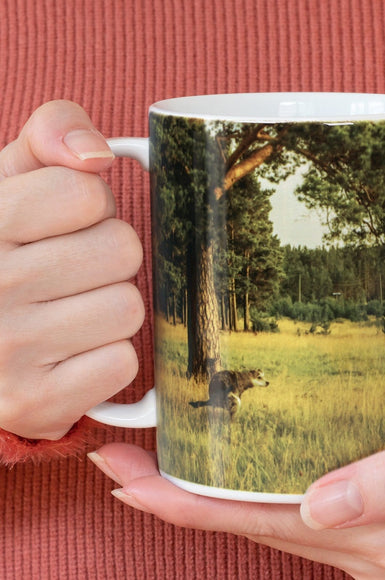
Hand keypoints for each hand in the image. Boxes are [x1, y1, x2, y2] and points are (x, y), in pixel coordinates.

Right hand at [0, 101, 143, 439]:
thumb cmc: (5, 254)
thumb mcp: (11, 182)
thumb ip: (48, 136)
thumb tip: (95, 152)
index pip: (86, 192)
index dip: (91, 204)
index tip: (66, 220)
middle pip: (121, 249)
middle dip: (108, 256)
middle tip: (73, 270)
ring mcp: (7, 350)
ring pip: (127, 307)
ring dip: (111, 307)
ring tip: (72, 311)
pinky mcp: (35, 402)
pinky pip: (121, 362)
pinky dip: (108, 357)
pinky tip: (72, 353)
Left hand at [89, 375, 384, 579]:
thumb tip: (325, 508)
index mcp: (384, 538)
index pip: (266, 521)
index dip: (194, 503)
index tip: (132, 479)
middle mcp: (362, 547)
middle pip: (251, 522)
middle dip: (179, 498)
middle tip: (118, 464)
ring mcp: (360, 536)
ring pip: (264, 518)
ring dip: (204, 494)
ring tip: (149, 465)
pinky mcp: (361, 515)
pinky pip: (287, 508)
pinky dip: (243, 491)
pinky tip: (219, 471)